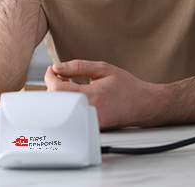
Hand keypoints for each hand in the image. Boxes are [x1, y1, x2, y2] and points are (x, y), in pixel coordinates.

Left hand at [45, 60, 164, 129]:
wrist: (144, 105)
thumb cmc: (127, 87)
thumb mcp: (104, 69)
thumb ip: (79, 67)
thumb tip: (58, 67)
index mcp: (92, 96)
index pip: (58, 89)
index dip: (50, 77)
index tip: (53, 70)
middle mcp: (89, 111)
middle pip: (56, 101)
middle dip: (54, 85)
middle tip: (62, 75)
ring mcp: (89, 122)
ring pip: (62, 109)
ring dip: (61, 95)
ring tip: (70, 84)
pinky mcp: (90, 126)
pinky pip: (71, 115)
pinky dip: (69, 104)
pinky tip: (77, 95)